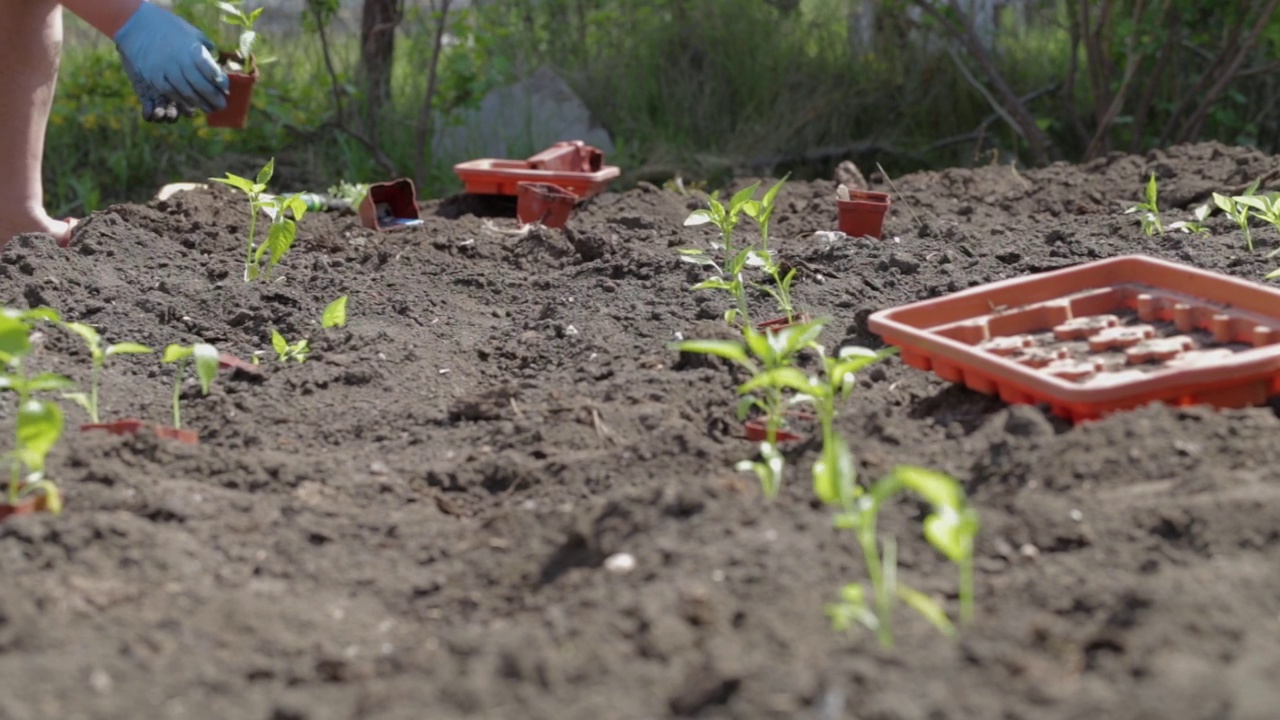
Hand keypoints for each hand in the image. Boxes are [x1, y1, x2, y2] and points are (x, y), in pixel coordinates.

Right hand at [113, 2, 229, 113]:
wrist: (138, 26)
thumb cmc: (169, 28)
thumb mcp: (190, 32)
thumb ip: (205, 46)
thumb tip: (217, 59)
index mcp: (192, 49)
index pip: (212, 71)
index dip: (221, 82)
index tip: (226, 88)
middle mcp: (180, 61)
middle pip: (202, 86)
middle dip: (214, 98)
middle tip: (222, 105)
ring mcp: (166, 71)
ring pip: (187, 93)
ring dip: (201, 103)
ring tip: (209, 108)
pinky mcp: (154, 77)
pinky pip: (171, 94)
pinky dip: (183, 101)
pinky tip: (191, 105)